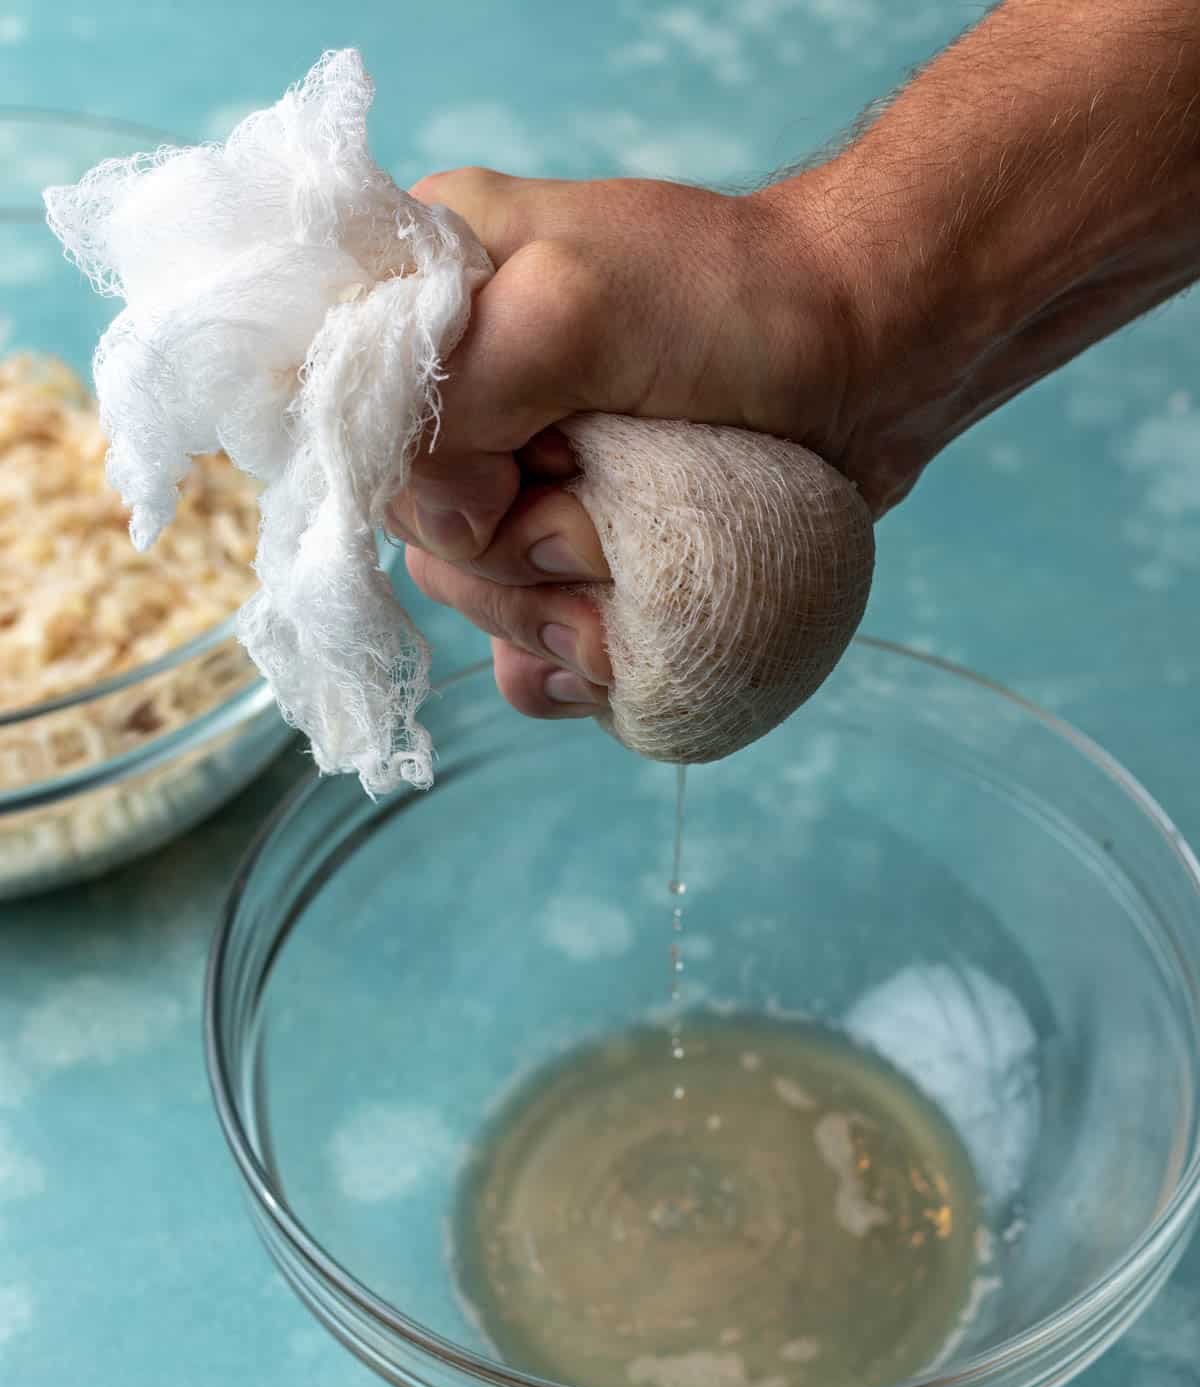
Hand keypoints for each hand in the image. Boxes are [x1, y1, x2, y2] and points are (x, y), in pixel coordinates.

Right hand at [388, 168, 853, 719]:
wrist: (873, 358)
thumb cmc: (734, 305)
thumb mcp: (572, 302)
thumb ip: (459, 391)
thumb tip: (437, 518)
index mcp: (433, 314)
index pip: (344, 430)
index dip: (414, 478)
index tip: (503, 473)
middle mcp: (468, 408)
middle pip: (418, 537)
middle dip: (512, 551)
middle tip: (600, 502)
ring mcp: (530, 491)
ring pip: (479, 605)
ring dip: (558, 612)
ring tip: (642, 565)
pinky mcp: (590, 563)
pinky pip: (534, 658)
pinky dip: (572, 670)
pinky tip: (615, 654)